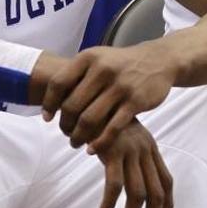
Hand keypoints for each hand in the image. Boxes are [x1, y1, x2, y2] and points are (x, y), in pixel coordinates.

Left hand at [41, 45, 176, 151]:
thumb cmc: (121, 64)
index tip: (48, 118)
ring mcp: (120, 86)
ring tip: (76, 143)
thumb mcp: (98, 59)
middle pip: (72, 105)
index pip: (59, 83)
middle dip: (65, 125)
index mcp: (89, 58)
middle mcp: (103, 70)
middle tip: (65, 134)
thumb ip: (76, 75)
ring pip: (90, 119)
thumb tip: (50, 101)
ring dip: (78, 136)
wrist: (158, 60)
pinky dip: (100, 142)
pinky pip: (113, 128)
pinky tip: (93, 149)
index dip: (49, 103)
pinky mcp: (136, 101)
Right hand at [96, 121, 173, 207]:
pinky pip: (114, 183)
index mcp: (149, 148)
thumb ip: (132, 153)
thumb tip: (135, 176)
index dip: (168, 202)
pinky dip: (111, 201)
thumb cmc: (104, 117)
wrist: (89, 92)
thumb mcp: (124, 135)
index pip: (166, 179)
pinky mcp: (112, 151)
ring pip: (138, 193)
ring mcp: (129, 151)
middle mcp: (144, 151)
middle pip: (157, 192)